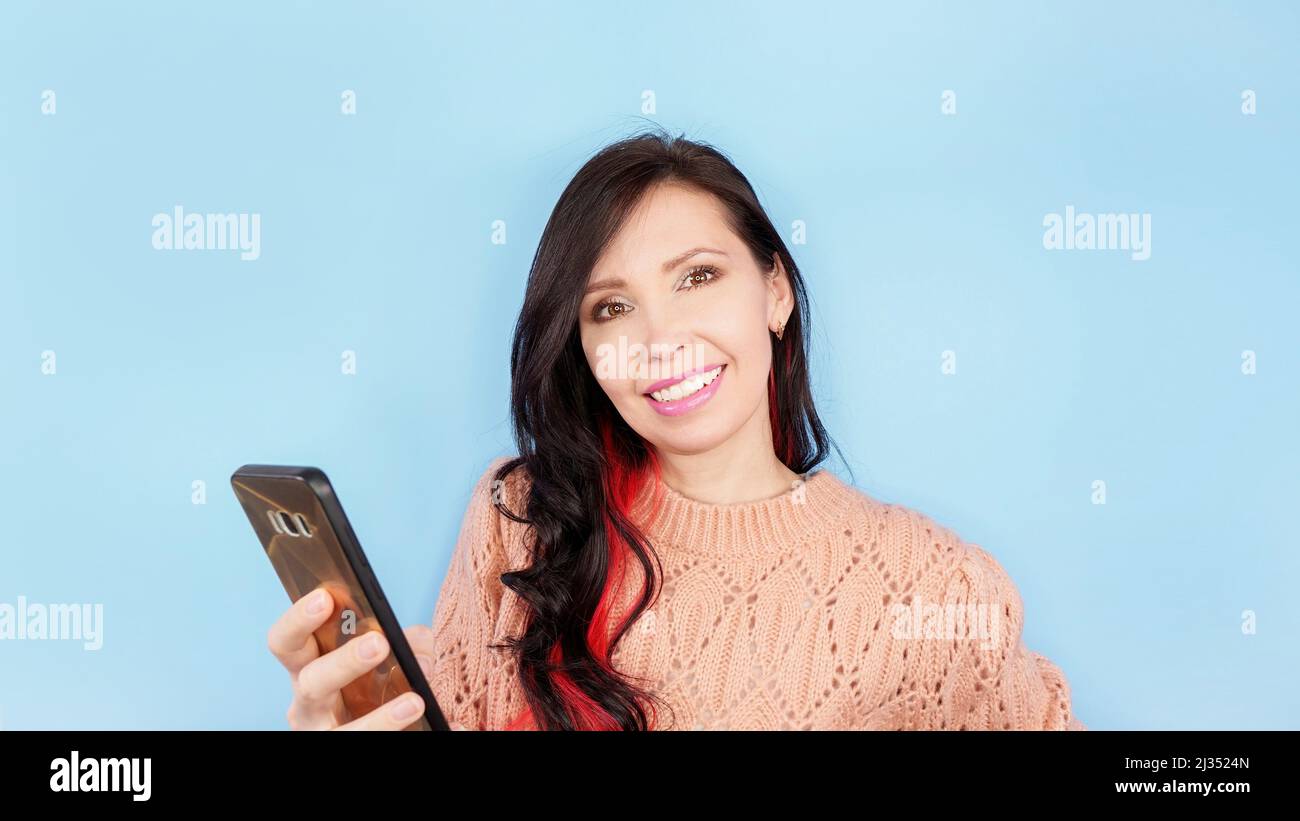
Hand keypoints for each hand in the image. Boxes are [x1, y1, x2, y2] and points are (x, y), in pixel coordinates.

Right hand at [268, 584, 450, 729]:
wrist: (378, 729)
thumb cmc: (370, 688)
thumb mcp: (383, 659)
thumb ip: (405, 643)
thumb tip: (419, 647)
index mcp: (307, 668)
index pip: (286, 642)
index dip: (298, 620)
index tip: (325, 598)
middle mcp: (308, 704)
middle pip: (312, 682)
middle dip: (344, 661)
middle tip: (379, 643)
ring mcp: (324, 733)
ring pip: (342, 733)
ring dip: (380, 719)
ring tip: (415, 702)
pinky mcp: (345, 751)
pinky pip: (371, 746)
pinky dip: (406, 736)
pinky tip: (450, 728)